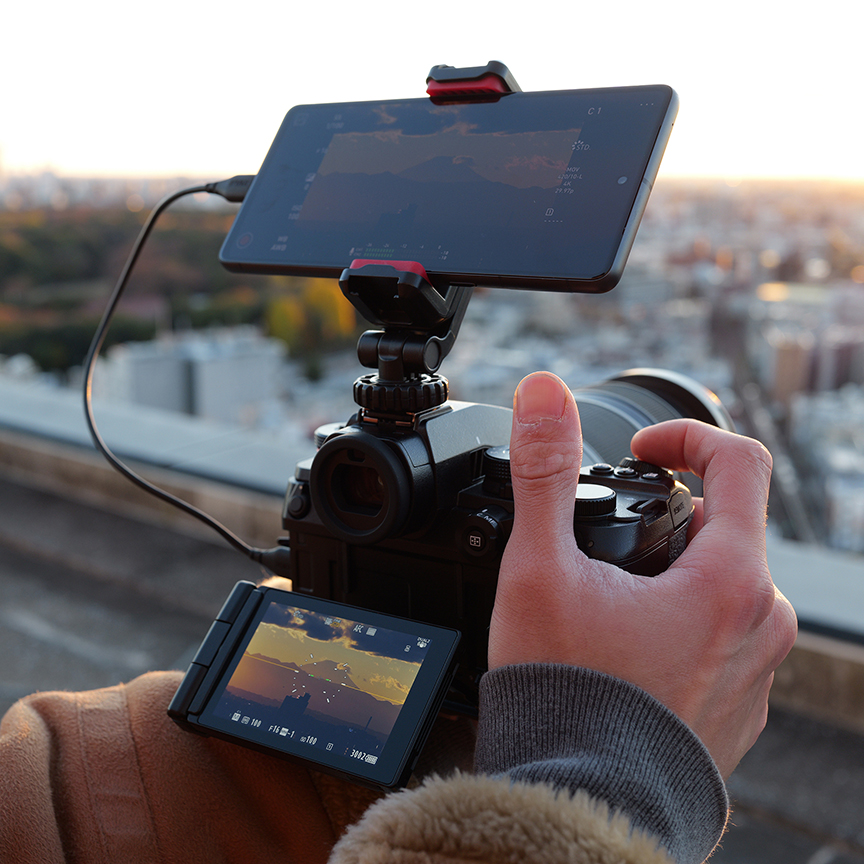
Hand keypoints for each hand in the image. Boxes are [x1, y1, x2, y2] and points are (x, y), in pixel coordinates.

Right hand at [488, 372, 797, 777]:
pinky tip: (626, 647)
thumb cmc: (566, 694)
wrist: (582, 804)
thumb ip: (543, 470)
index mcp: (730, 579)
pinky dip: (680, 618)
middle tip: (606, 538)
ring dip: (671, 569)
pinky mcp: (739, 703)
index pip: (739, 462)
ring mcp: (757, 668)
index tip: (643, 451)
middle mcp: (762, 623)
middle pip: (725, 526)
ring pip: (722, 581)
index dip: (686, 438)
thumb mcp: (541, 567)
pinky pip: (720, 634)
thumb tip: (542, 392)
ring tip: (607, 599)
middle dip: (666, 514)